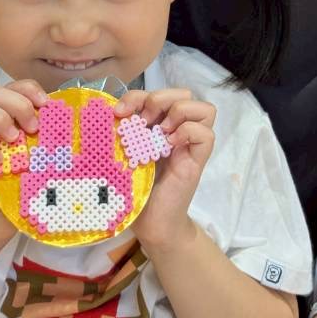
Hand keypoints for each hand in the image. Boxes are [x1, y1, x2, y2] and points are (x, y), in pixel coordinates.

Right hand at [0, 80, 47, 242]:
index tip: (46, 105)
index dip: (29, 88)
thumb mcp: (45, 155)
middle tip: (33, 128)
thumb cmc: (28, 184)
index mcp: (10, 117)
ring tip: (16, 140)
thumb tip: (77, 118)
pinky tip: (0, 160)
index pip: (14, 86)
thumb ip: (51, 134)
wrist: (3, 220)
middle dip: (17, 104)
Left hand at [114, 88, 215, 253]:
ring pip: (204, 109)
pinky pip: (207, 134)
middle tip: (143, 121)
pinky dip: (188, 132)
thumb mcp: (124, 153)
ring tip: (160, 132)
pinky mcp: (197, 161)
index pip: (158, 93)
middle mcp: (177, 131)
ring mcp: (190, 145)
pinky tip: (170, 145)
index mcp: (158, 126)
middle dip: (160, 99)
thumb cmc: (133, 189)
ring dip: (179, 112)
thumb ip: (123, 132)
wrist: (150, 224)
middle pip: (184, 93)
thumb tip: (110, 111)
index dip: (138, 95)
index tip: (119, 112)